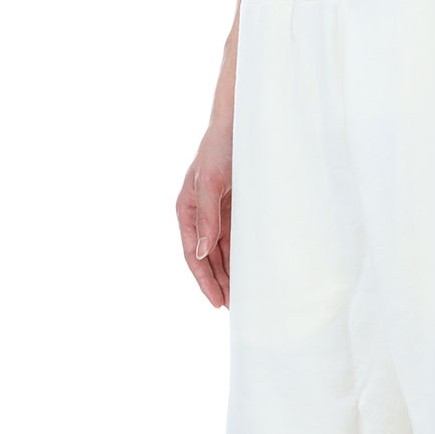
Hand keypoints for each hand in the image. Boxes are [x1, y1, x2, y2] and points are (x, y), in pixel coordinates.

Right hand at [176, 123, 232, 308]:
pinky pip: (235, 242)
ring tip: (242, 298)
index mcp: (186, 210)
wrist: (240, 124)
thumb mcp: (210, 182)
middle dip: (218, 284)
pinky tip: (248, 274)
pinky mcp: (233, 211)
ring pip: (221, 254)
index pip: (193, 255)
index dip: (204, 281)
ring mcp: (216, 215)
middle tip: (233, 308)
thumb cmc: (220, 149)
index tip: (217, 302)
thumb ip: (206, 217)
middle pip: (206, 259)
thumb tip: (201, 252)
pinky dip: (240, 259)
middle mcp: (199, 216)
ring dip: (229, 275)